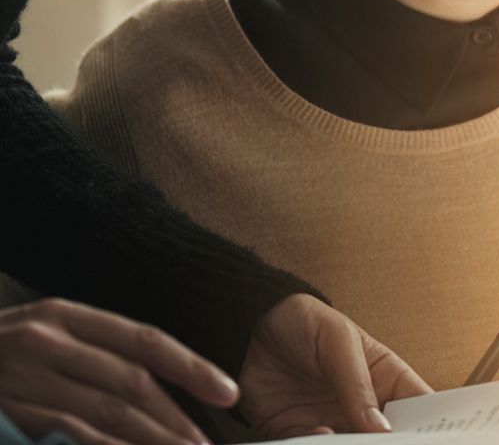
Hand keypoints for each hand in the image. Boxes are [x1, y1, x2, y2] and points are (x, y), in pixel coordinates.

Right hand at [0, 298, 238, 444]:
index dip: (190, 366)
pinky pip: (69, 435)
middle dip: (177, 416)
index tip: (227, 391)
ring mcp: (24, 378)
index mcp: (66, 316)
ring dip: (152, 439)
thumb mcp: (39, 338)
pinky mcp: (9, 413)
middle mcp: (48, 339)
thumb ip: (88, 355)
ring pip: (105, 412)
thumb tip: (150, 386)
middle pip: (131, 380)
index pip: (144, 339)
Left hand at [238, 294, 431, 436]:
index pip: (419, 408)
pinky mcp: (297, 437)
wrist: (252, 326)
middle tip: (379, 444)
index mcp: (386, 379)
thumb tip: (383, 430)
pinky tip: (318, 436)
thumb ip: (357, 383)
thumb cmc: (306, 322)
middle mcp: (362, 409)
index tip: (433, 440)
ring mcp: (332, 425)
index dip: (432, 428)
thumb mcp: (337, 339)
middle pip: (388, 440)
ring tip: (340, 438)